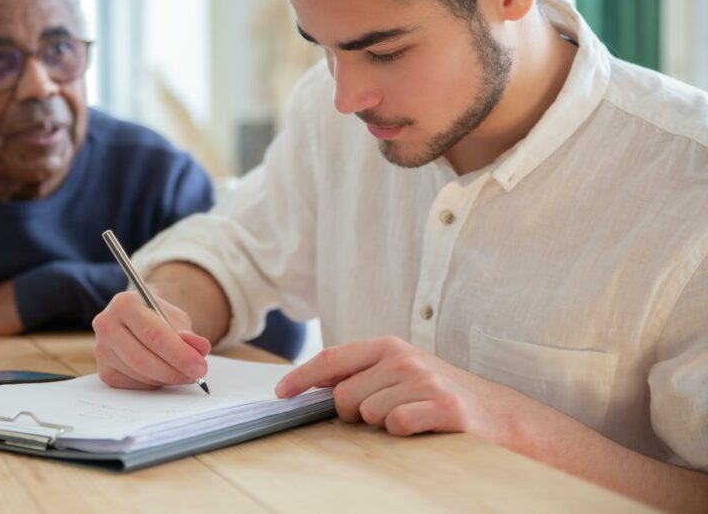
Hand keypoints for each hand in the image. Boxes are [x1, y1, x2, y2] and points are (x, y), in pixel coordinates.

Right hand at [92, 290, 211, 389]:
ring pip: (138, 373)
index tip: (200, 366)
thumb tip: (201, 349)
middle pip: (141, 358)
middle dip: (174, 371)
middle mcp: (106, 325)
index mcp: (124, 304)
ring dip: (167, 378)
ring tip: (185, 374)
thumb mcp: (176, 319)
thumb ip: (188, 334)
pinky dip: (155, 383)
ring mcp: (101, 350)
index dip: (178, 354)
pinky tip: (165, 375)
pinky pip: (133, 384)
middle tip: (197, 376)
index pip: (152, 334)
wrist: (139, 321)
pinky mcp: (104, 371)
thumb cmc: (158, 319)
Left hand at [275, 336, 530, 446]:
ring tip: (409, 417)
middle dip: (352, 413)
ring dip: (382, 424)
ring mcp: (424, 381)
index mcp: (388, 347)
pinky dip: (403, 432)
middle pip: (344, 396)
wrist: (499, 413)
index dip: (302, 377)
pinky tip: (422, 427)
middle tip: (380, 413)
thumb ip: (361, 374)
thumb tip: (313, 386)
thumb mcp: (399, 372)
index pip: (332, 359)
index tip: (281, 393)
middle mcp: (403, 359)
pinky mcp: (443, 407)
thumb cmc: (439, 394)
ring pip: (369, 414)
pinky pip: (397, 426)